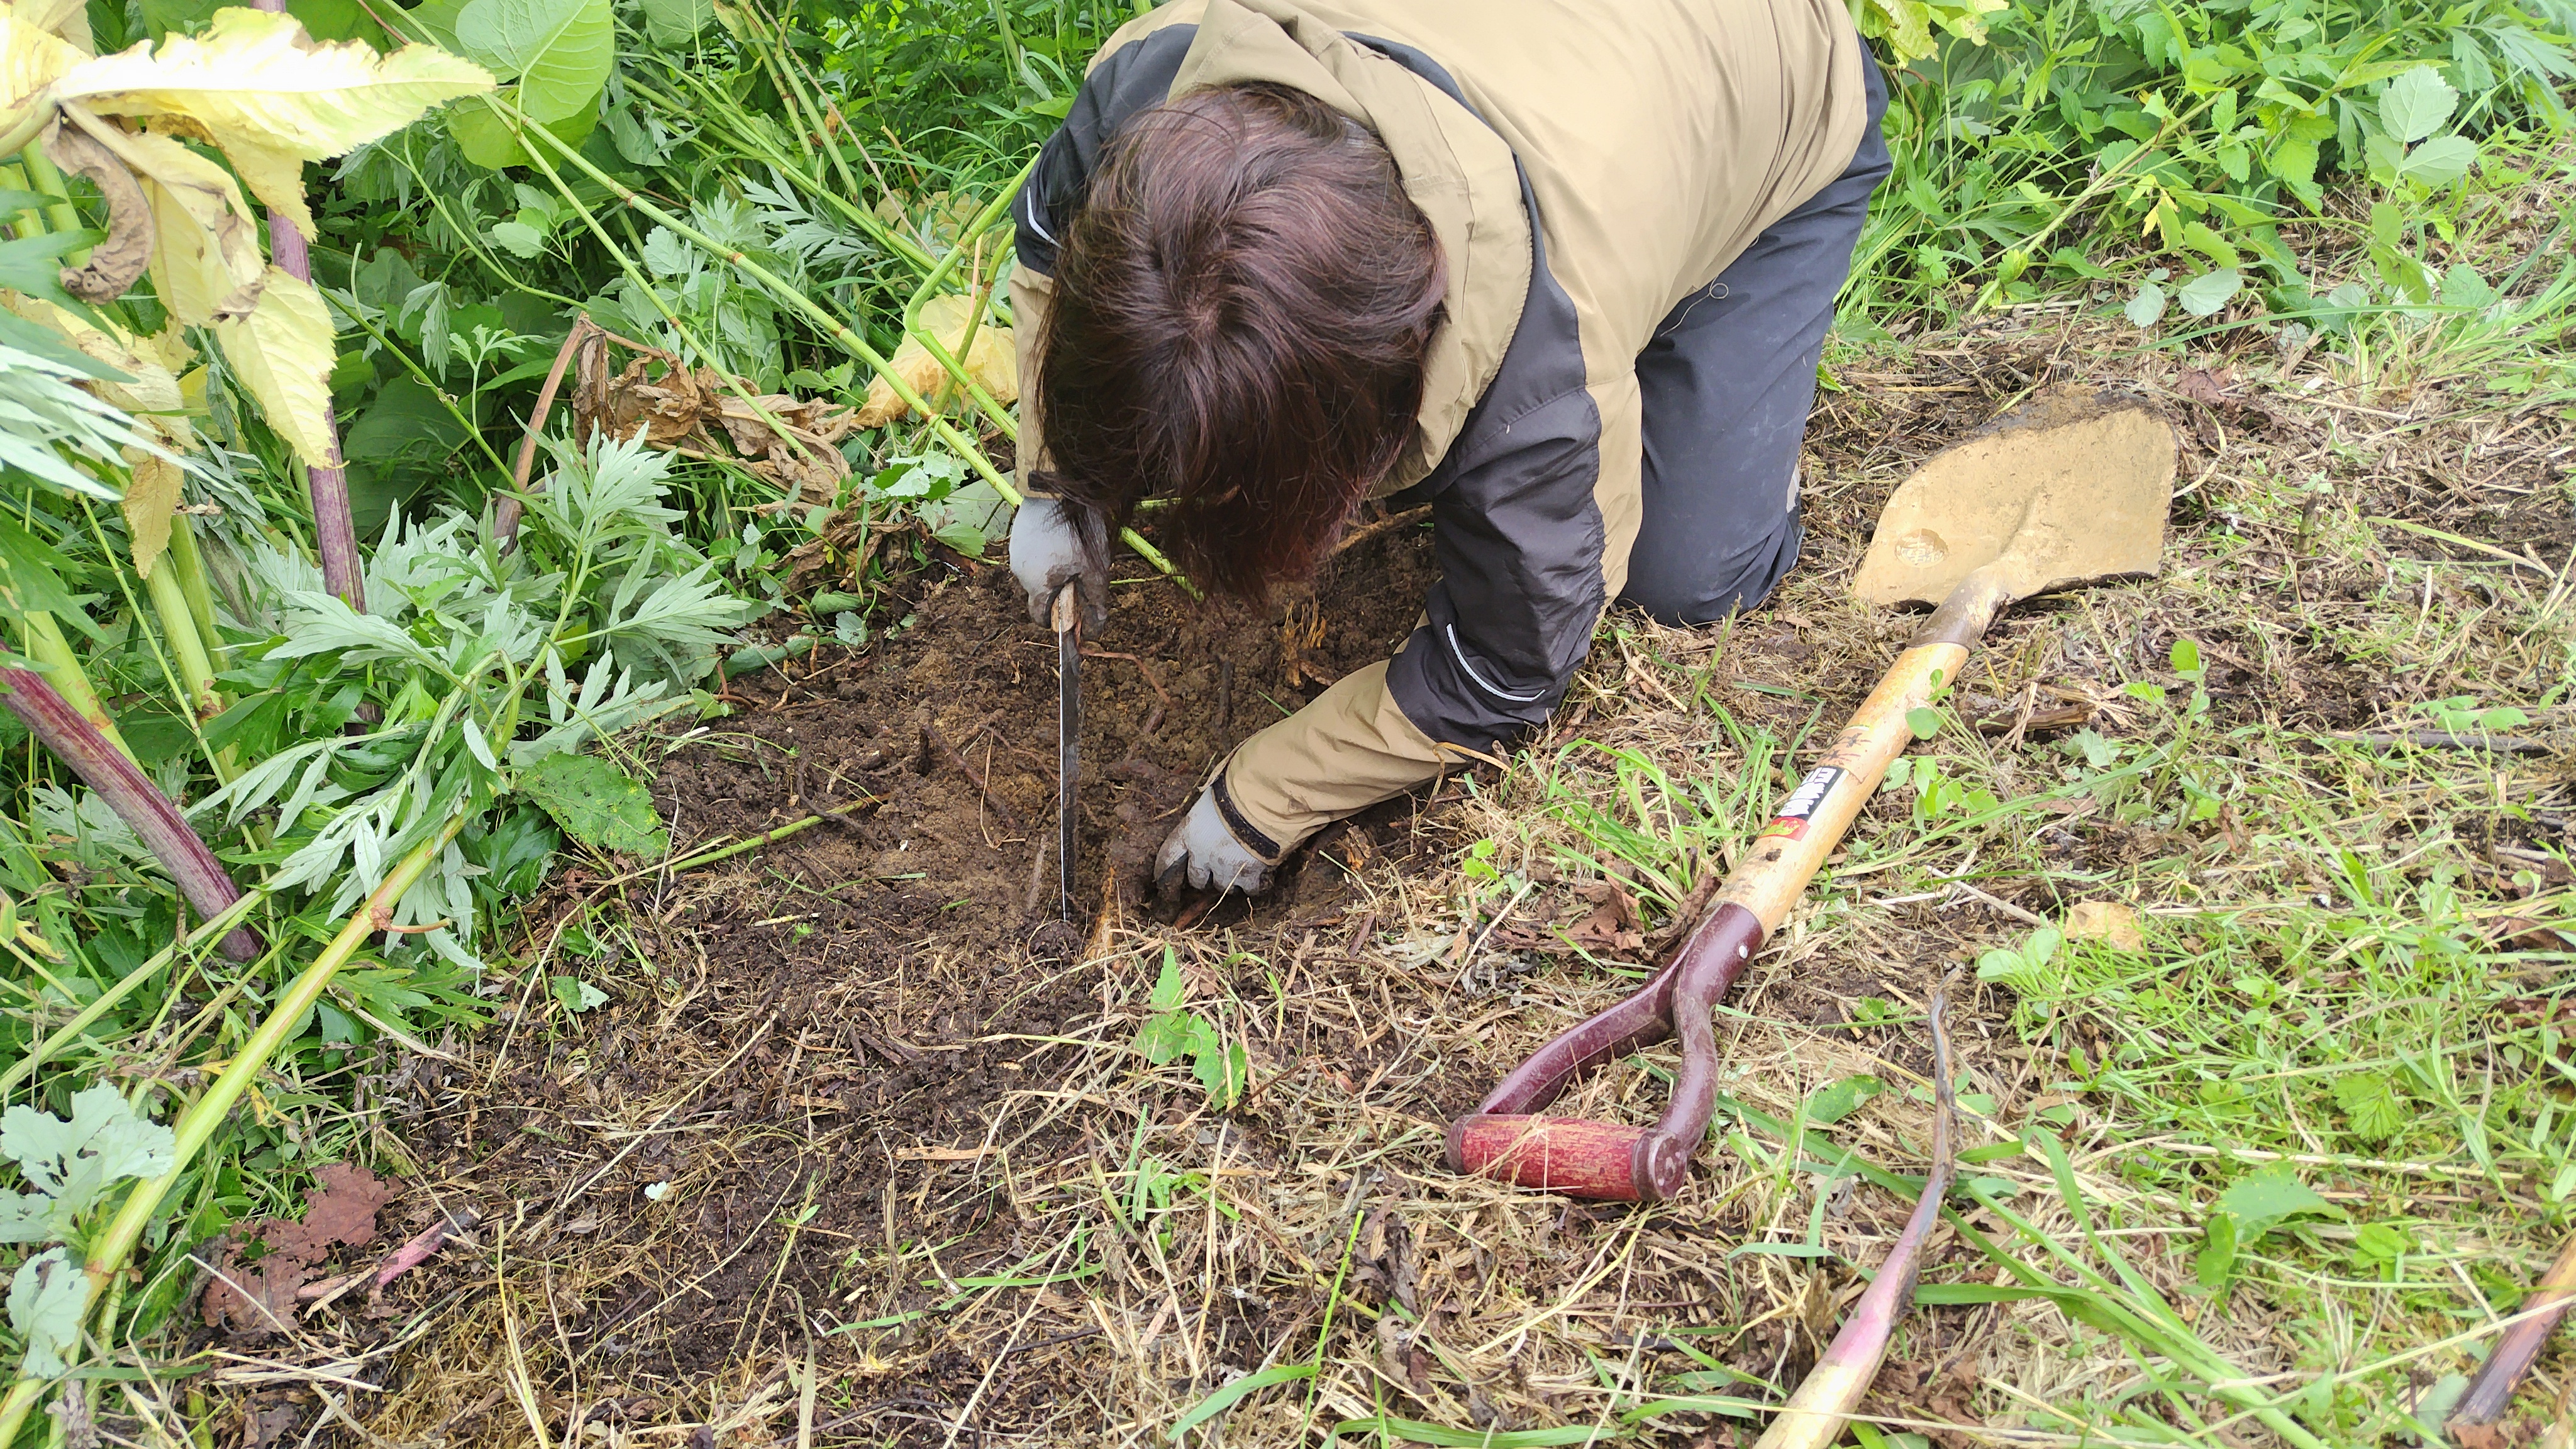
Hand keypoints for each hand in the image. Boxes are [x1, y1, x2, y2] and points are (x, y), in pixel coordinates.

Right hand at [1008, 496, 1108, 632]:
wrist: (1056, 489)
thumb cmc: (1076, 530)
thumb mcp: (1094, 569)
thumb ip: (1094, 600)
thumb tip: (1094, 629)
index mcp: (1037, 586)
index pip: (1039, 617)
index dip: (1056, 619)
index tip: (1071, 611)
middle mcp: (1020, 573)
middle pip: (1039, 593)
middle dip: (1058, 588)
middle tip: (1078, 570)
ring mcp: (1015, 553)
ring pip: (1035, 573)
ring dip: (1051, 569)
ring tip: (1070, 548)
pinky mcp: (1016, 537)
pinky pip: (1031, 555)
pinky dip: (1044, 553)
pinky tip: (1059, 537)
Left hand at [1155, 783, 1276, 894]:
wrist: (1263, 802)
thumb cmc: (1236, 792)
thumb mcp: (1211, 800)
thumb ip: (1207, 815)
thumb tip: (1211, 811)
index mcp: (1188, 833)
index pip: (1167, 857)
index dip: (1163, 871)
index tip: (1162, 881)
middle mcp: (1202, 855)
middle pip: (1196, 879)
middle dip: (1203, 877)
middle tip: (1214, 870)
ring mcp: (1225, 868)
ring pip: (1222, 886)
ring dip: (1229, 881)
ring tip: (1239, 870)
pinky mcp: (1248, 875)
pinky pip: (1249, 889)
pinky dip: (1253, 885)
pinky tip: (1259, 876)